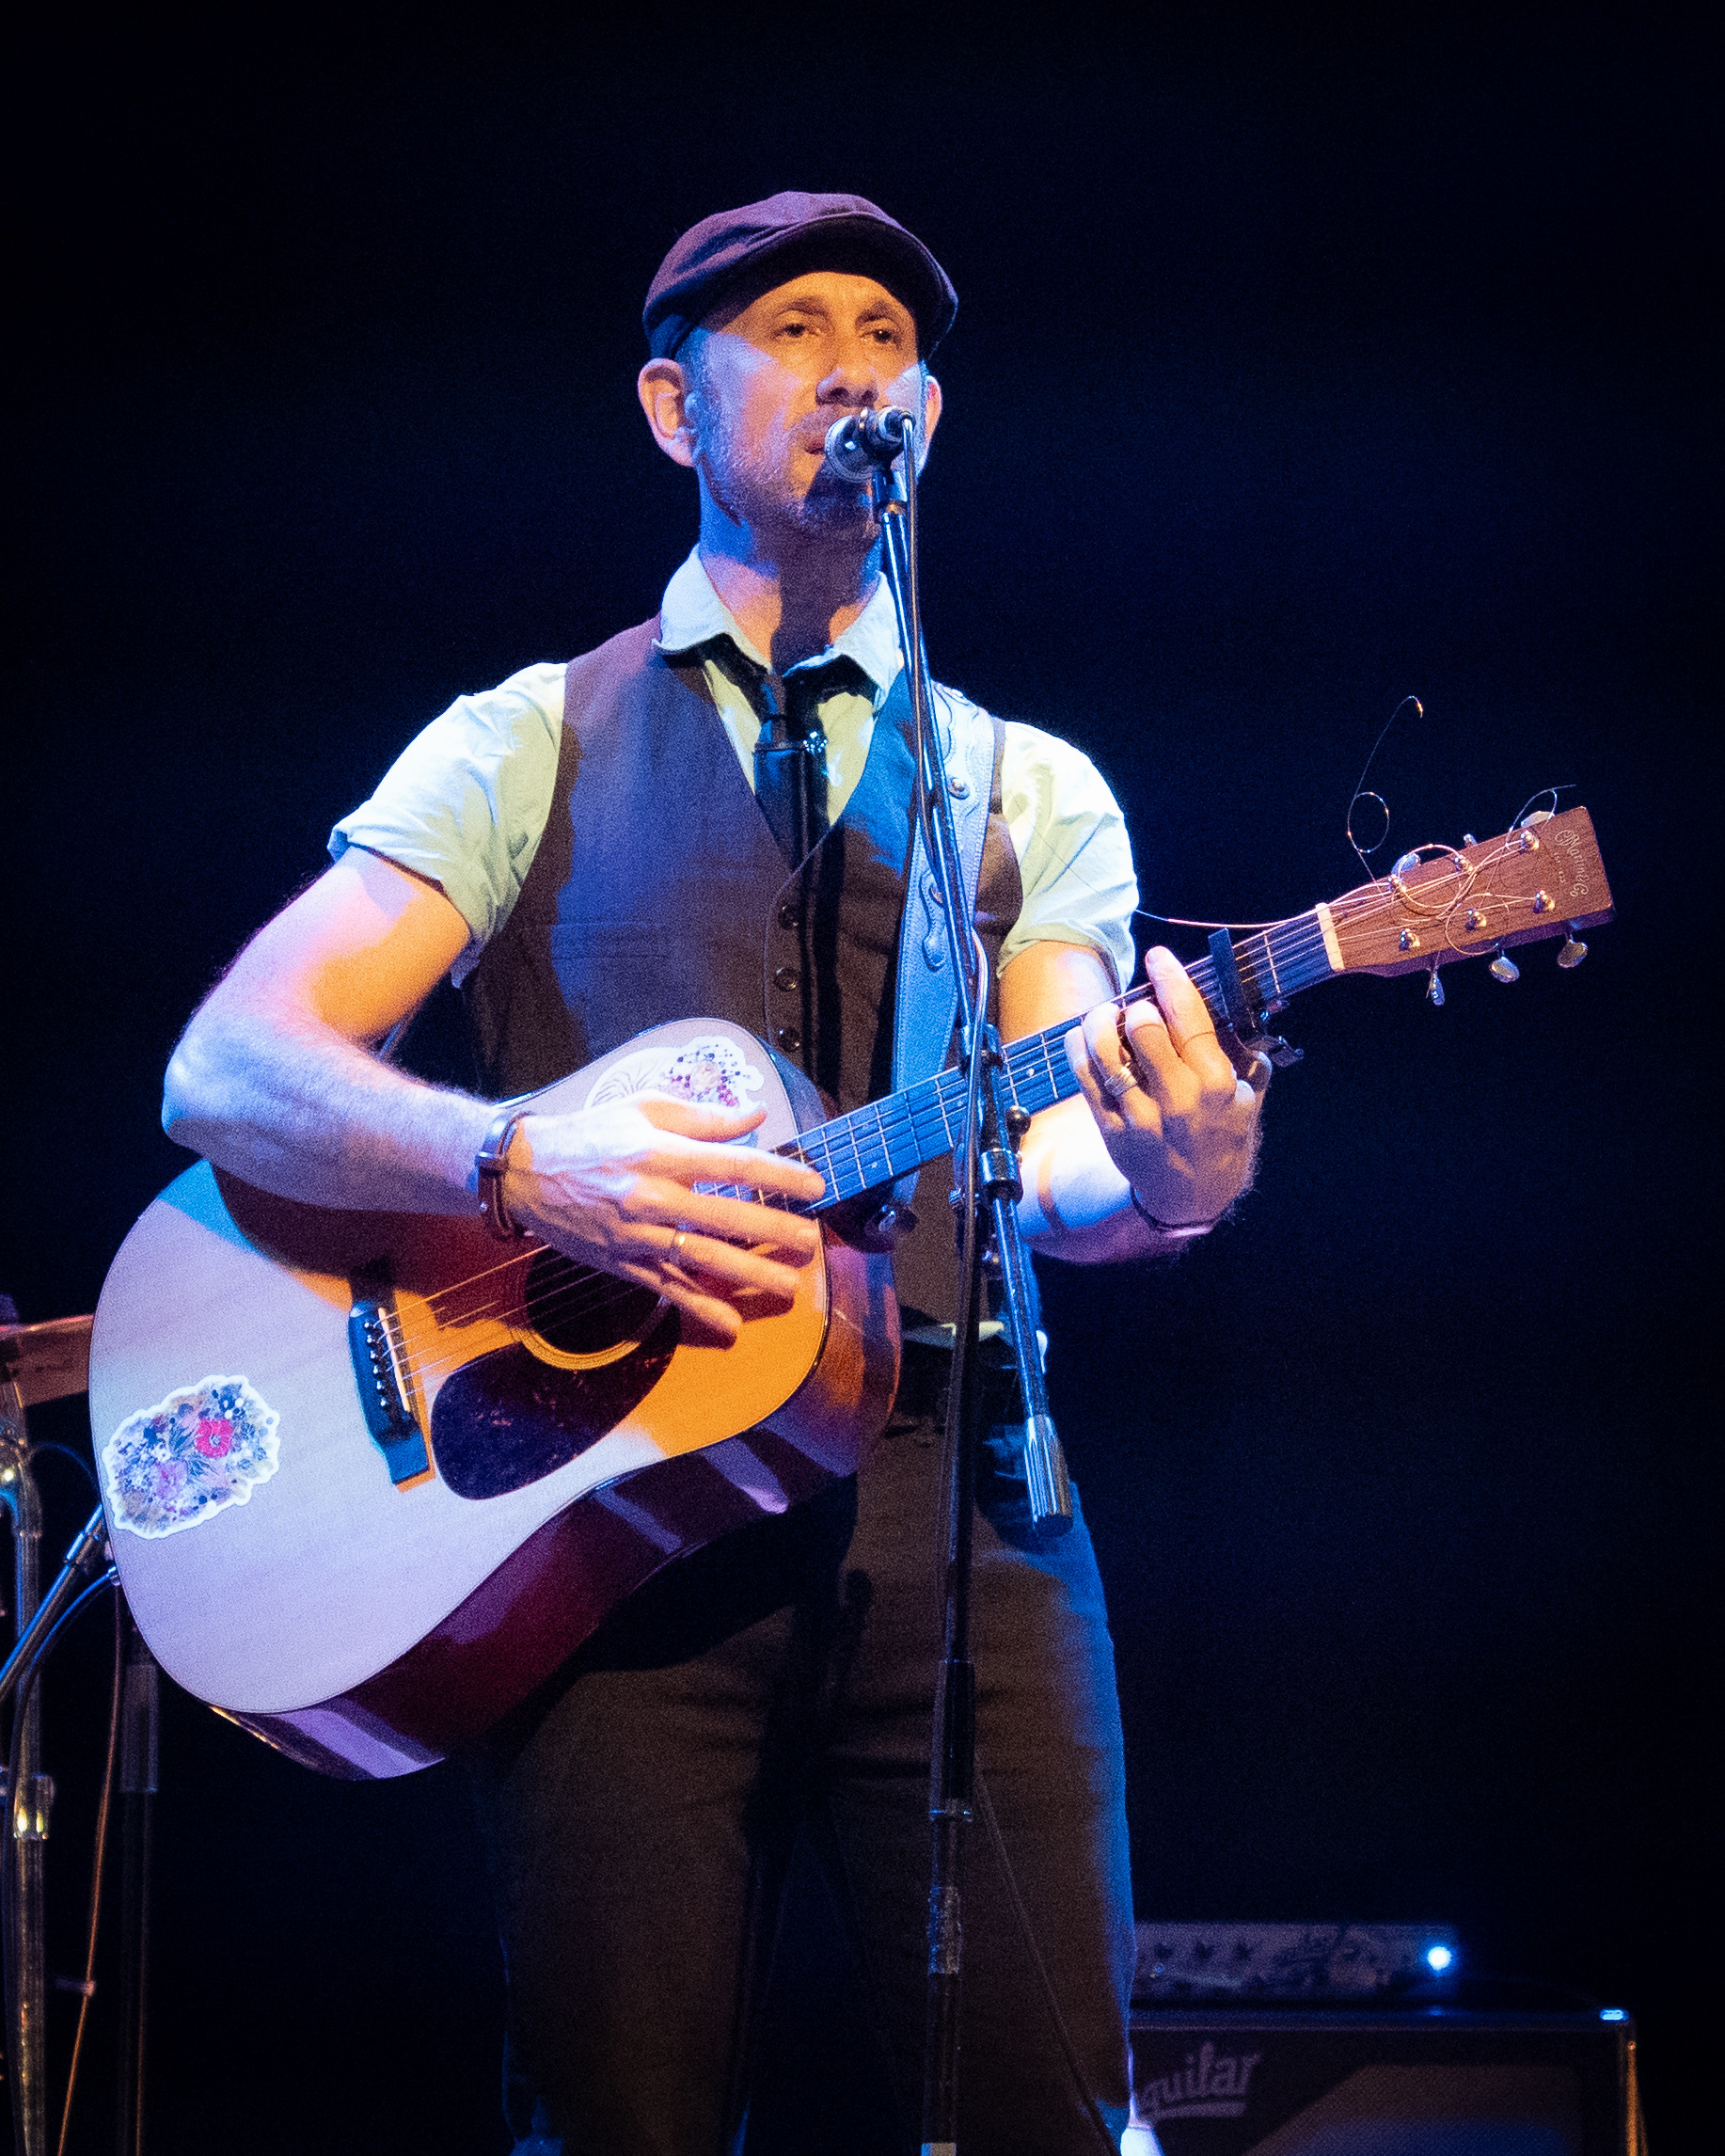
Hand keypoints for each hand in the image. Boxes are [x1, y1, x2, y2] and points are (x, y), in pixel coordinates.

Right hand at [500, 1094, 825, 1341]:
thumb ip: (704, 1116)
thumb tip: (757, 1113)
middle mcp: (652, 1195)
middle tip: (812, 1242)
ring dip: (749, 1274)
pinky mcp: (622, 1261)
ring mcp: (637, 1234)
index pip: (733, 1164)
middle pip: (725, 1217)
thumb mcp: (644, 1108)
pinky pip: (667, 1289)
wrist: (525, 1172)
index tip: (813, 1186)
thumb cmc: (591, 1133)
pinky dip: (699, 1309)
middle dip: (774, 1231)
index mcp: (661, 1152)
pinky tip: (731, 1326)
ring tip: (788, 1285)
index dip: (778, 1176)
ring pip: (702, 1259)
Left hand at [1065, 947, 1260, 1228]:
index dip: (1171, 981)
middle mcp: (1177, 1101)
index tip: (1159, 956)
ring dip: (1101, 1021)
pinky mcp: (1110, 1130)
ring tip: (1108, 1014)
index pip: (1189, 1020)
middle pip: (1143, 1031)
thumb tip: (1237, 1004)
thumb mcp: (1248, 1098)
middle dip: (1139, 1005)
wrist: (1192, 1198)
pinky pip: (1084, 1078)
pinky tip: (1084, 1034)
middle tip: (1140, 1005)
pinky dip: (1079, 1047)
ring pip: (1105, 1052)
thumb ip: (1243, 1053)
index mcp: (1215, 1086)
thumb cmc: (1222, 1137)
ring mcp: (1139, 1117)